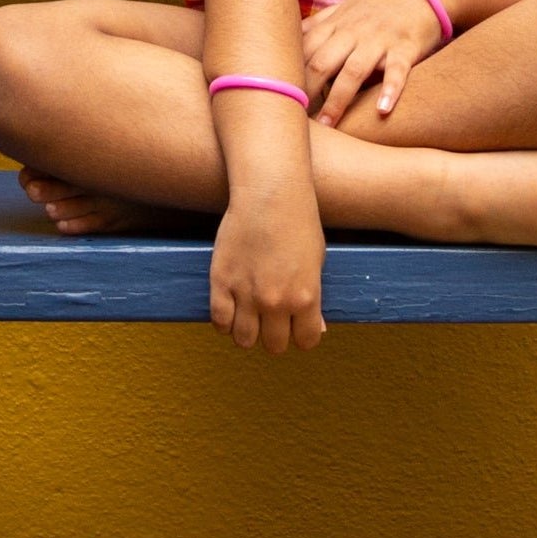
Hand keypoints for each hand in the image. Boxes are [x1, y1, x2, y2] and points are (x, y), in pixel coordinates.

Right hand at [210, 179, 326, 354]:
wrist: (269, 192)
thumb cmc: (298, 221)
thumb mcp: (317, 261)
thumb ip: (313, 300)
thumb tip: (315, 330)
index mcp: (305, 297)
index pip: (305, 341)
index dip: (301, 334)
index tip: (296, 324)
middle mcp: (276, 301)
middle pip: (274, 345)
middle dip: (275, 334)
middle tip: (272, 317)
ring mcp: (246, 293)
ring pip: (244, 340)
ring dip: (248, 331)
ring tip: (250, 313)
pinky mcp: (221, 281)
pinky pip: (219, 321)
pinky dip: (225, 320)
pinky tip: (231, 307)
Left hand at [301, 0, 446, 126]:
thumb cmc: (380, 1)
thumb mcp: (346, 7)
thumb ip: (319, 25)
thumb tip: (290, 37)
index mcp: (336, 25)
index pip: (304, 51)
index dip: (289, 74)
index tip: (279, 98)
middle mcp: (354, 32)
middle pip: (322, 62)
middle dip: (306, 91)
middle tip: (294, 119)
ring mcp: (380, 40)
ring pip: (354, 70)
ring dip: (339, 99)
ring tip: (329, 125)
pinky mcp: (406, 47)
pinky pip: (397, 70)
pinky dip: (391, 89)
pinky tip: (383, 110)